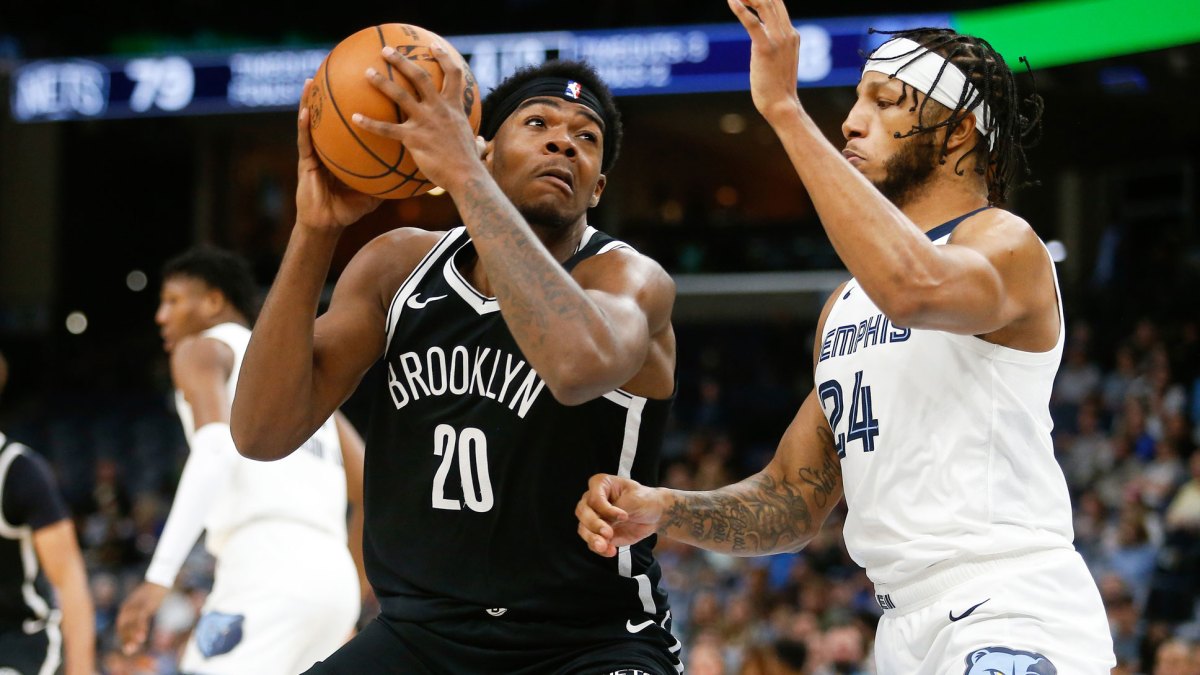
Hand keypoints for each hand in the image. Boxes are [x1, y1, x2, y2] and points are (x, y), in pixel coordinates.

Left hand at [116, 582, 168, 654]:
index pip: (121, 626)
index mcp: (125, 609)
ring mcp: (135, 605)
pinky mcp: (145, 603)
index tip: (128, 649)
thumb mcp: (143, 607)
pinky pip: (141, 618)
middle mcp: (127, 607)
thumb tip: (139, 628)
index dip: (124, 638)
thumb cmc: (153, 595)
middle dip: (126, 639)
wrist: (160, 580)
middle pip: (124, 626)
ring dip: (132, 636)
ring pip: (131, 623)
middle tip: (129, 651)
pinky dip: (140, 628)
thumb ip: (139, 617)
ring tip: (135, 646)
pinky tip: (142, 636)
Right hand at [296, 79, 382, 230]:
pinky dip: (303, 125)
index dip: (357, 106)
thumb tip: (415, 170)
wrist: (328, 224)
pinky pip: (305, 140)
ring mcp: (316, 151)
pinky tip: (305, 111)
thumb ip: (390, 176)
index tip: (365, 86)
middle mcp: (330, 145)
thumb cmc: (350, 208)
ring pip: (314, 122)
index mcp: (346, 150)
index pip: (354, 124)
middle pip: (332, 116)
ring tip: (312, 81)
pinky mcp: (305, 161)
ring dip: (311, 101)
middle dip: (333, 95)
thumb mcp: (376, 190)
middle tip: (339, 74)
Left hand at [352, 43, 484, 195]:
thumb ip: (476, 140)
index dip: (443, 58)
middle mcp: (439, 109)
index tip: (433, 45)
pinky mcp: (414, 139)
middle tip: (386, 51)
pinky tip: (355, 117)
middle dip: (402, 61)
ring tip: (367, 72)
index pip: (453, 75)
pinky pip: (387, 129)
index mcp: (454, 107)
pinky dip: (370, 123)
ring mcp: (425, 122)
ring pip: (400, 95)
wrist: (466, 177)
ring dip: (382, 82)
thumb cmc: (470, 164)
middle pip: (420, 77)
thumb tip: (481, 143)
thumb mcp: (476, 145)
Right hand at [576, 474, 663, 556]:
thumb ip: (617, 510)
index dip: (606, 510)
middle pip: (583, 513)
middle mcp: (592, 500)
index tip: (623, 516)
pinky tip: (611, 551)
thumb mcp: (634, 500)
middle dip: (594, 525)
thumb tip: (604, 524)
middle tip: (609, 533)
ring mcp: (594, 517)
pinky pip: (592, 542)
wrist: (654, 515)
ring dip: (592, 539)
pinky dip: (599, 549)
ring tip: (605, 547)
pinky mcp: (598, 533)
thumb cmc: (644, 500)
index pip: (594, 498)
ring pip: (583, 529)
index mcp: (600, 484)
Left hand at [728, 0, 802, 122]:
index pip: (778, 5)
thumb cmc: (777, 87)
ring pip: (764, 5)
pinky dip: (741, 10)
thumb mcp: (779, 59)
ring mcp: (778, 39)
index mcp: (792, 35)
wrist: (781, 104)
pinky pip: (753, 23)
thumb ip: (773, 43)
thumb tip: (760, 36)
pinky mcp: (765, 48)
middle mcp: (788, 33)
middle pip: (772, 0)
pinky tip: (731, 1)